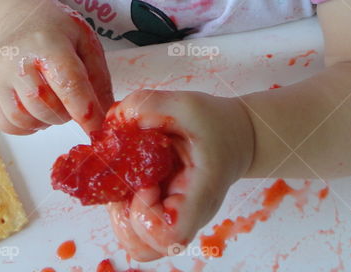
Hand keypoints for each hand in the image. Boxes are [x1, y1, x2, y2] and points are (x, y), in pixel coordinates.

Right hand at [0, 1, 113, 135]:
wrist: (18, 19)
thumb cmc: (56, 29)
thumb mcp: (85, 41)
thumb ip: (98, 77)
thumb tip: (106, 114)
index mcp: (48, 43)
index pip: (68, 83)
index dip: (85, 110)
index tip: (97, 127)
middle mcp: (19, 61)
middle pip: (45, 105)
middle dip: (67, 113)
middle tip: (73, 99)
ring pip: (26, 119)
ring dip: (48, 120)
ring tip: (55, 102)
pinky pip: (9, 125)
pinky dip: (28, 126)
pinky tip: (38, 110)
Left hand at [104, 89, 254, 261]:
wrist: (236, 136)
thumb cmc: (217, 124)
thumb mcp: (187, 103)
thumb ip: (149, 105)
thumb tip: (114, 119)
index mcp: (201, 197)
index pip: (169, 236)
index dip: (146, 213)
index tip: (148, 183)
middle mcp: (186, 217)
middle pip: (144, 246)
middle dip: (125, 213)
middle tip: (132, 180)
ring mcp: (172, 219)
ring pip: (134, 241)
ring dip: (121, 209)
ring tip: (131, 178)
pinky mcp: (160, 213)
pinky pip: (133, 225)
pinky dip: (123, 204)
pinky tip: (133, 178)